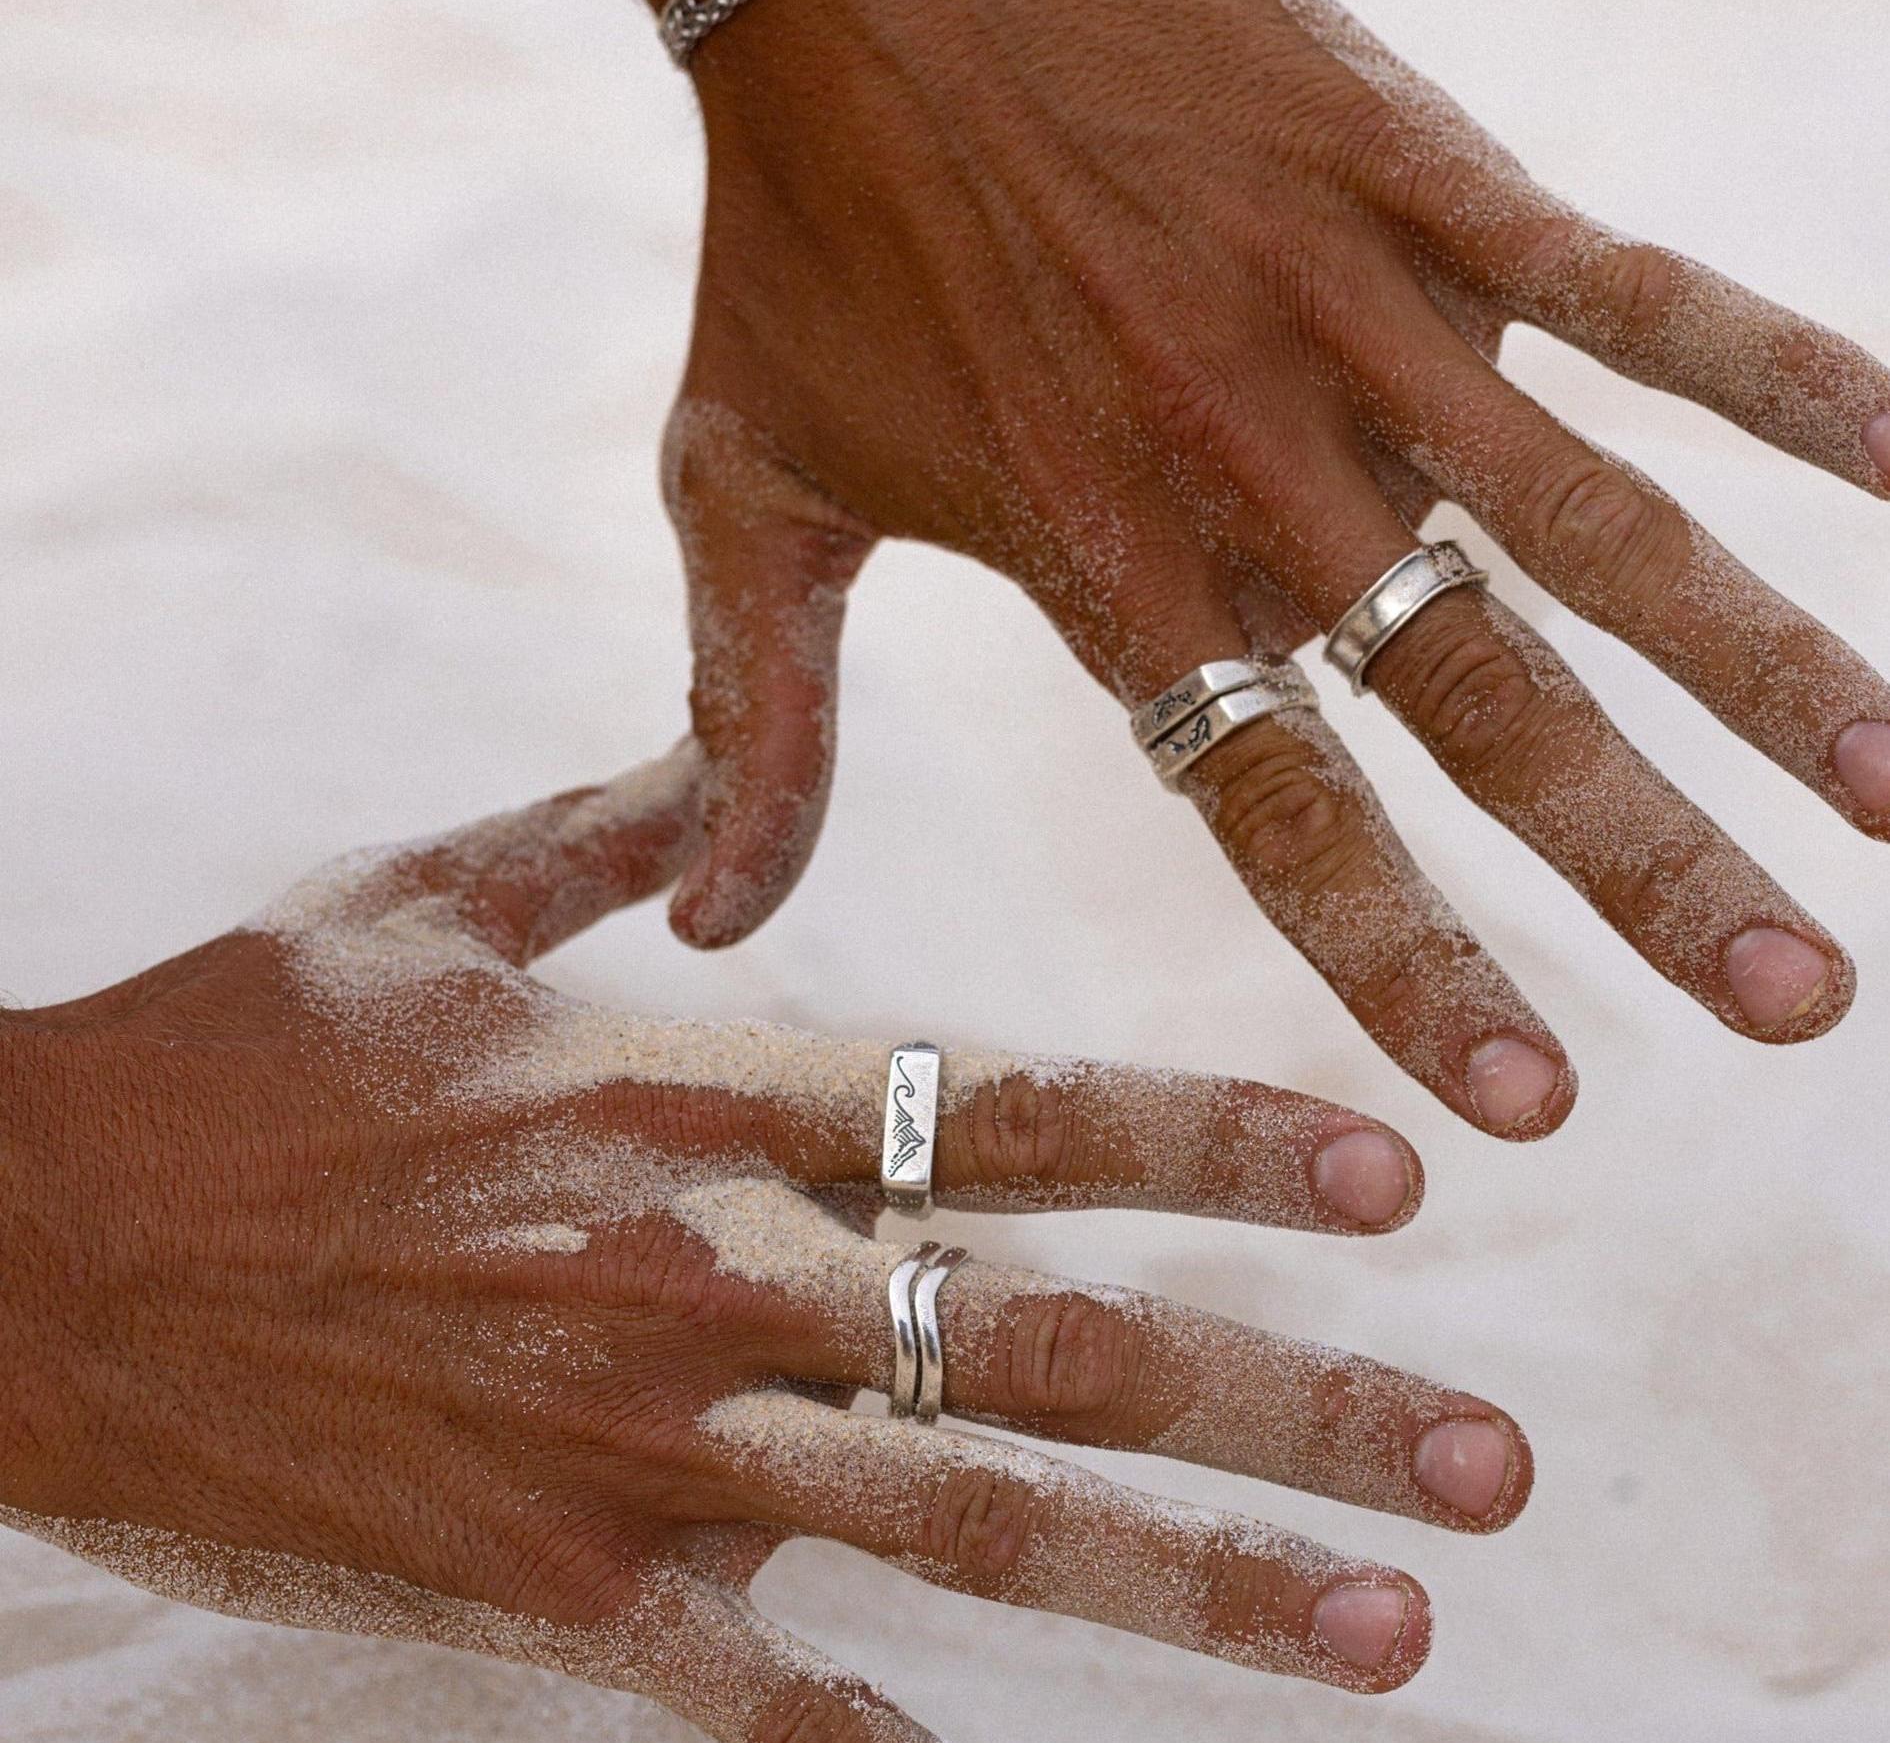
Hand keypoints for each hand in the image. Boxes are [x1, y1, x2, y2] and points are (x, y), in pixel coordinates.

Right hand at [0, 749, 1529, 1737]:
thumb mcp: (418, 904)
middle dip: (1292, 1396)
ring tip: (1389, 1630)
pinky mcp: (552, 1597)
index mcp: (694, 1089)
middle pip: (1057, 1337)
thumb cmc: (228, 1057)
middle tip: (1488, 1465)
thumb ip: (599, 833)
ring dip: (1193, 1580)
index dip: (1217, 1136)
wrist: (21, 1252)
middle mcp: (709, 1271)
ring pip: (973, 1521)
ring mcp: (639, 1451)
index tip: (1389, 1174)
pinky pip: (769, 1705)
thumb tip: (707, 763)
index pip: (1019, 1109)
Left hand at [599, 0, 1889, 1133]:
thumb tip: (707, 926)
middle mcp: (1249, 469)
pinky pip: (1629, 289)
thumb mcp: (736, 492)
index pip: (1284, 813)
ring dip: (1764, 670)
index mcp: (1101, 564)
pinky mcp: (1415, 171)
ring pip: (1597, 525)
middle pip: (1483, 708)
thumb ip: (751, 725)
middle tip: (1794, 1012)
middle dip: (1646, 868)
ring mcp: (1348, 316)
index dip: (1412, 964)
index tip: (1531, 1108)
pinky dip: (1779, 371)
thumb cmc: (793, 238)